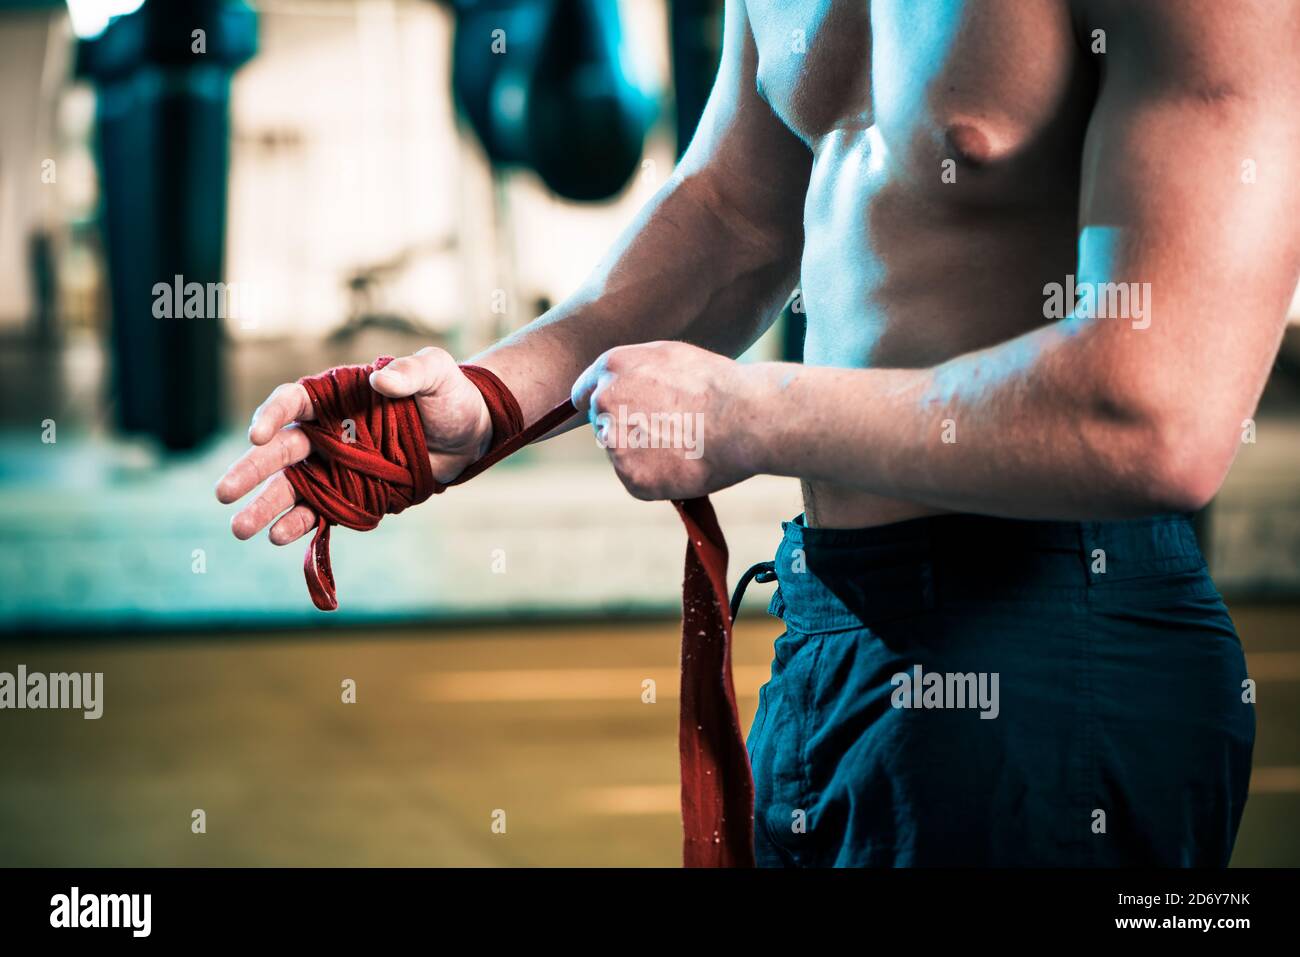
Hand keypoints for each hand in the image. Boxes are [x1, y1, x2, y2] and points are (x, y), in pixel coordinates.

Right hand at [215, 347, 491, 543]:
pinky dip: (300, 525)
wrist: (469, 434)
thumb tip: (382, 381)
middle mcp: (327, 433)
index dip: (271, 416)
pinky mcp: (351, 495)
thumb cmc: (448, 394)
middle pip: (280, 451)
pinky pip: (320, 511)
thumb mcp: (436, 373)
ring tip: (240, 529)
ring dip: (266, 507)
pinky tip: (280, 537)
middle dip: (250, 472)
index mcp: (337, 397)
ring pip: (292, 488)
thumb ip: (411, 372)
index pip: (293, 402)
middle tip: (223, 494)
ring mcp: (336, 467)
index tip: (258, 436)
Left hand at [571, 341, 760, 500]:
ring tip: (685, 446)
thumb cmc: (718, 384)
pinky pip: (640, 482)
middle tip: (668, 432)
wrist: (745, 419)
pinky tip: (685, 465)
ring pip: (623, 455)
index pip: (584, 394)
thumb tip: (624, 386)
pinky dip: (658, 479)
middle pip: (604, 426)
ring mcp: (615, 442)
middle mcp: (604, 402)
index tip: (618, 417)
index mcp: (611, 368)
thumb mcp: (669, 356)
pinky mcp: (631, 477)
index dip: (604, 407)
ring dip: (644, 456)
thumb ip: (636, 371)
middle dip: (627, 431)